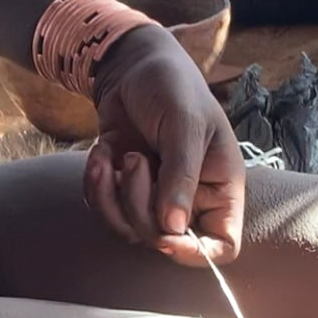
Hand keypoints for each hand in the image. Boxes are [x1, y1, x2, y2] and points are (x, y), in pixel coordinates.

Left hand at [82, 26, 245, 266]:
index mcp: (220, 186)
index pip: (221, 245)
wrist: (133, 64)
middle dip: (139, 205)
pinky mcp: (123, 187)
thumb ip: (181, 174)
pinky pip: (105, 209)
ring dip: (112, 195)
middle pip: (164, 240)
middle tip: (135, 159)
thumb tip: (173, 228)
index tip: (167, 237)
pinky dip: (96, 185)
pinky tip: (100, 151)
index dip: (197, 253)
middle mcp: (190, 199)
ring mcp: (155, 195)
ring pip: (129, 229)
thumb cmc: (172, 85)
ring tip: (112, 153)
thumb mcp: (184, 123)